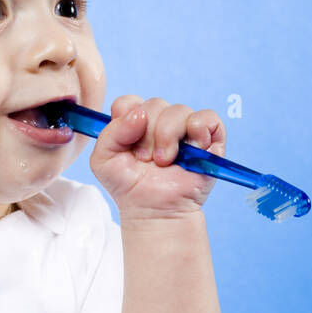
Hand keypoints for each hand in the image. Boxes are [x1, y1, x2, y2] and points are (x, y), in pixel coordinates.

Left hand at [89, 95, 226, 219]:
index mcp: (134, 123)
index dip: (126, 118)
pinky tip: (191, 150)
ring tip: (164, 162)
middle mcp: (159, 122)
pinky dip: (198, 130)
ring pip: (178, 110)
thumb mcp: (103, 161)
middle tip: (145, 160)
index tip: (127, 142)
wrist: (152, 211)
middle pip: (154, 104)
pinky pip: (208, 118)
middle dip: (147, 136)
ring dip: (168, 137)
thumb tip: (140, 114)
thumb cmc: (128, 187)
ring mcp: (184, 129)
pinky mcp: (208, 139)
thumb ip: (110, 132)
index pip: (129, 102)